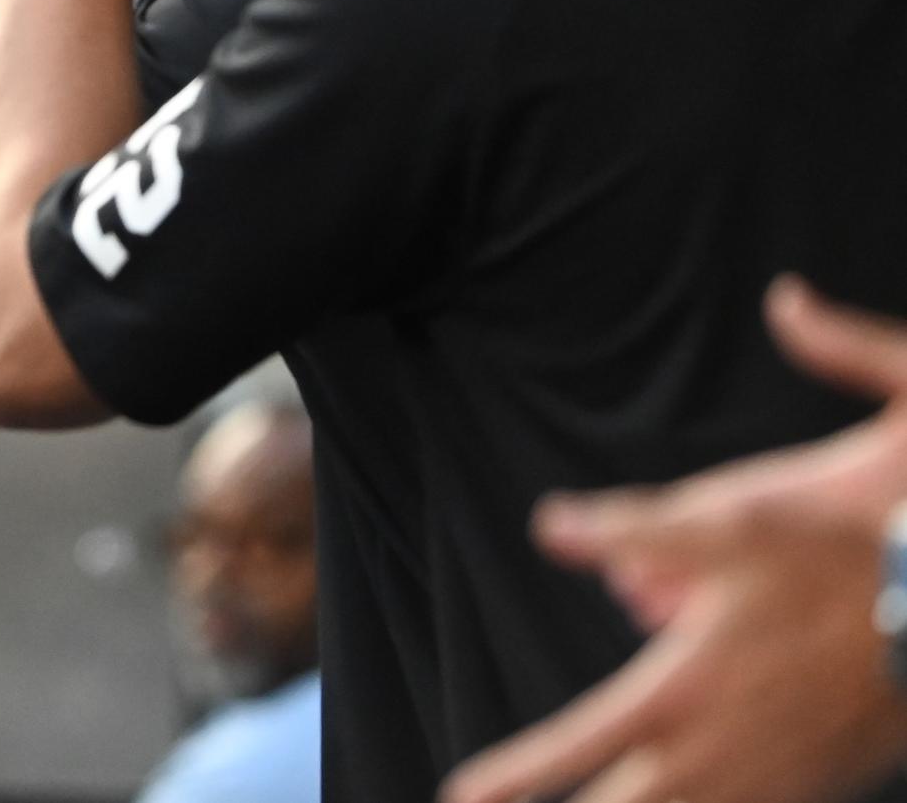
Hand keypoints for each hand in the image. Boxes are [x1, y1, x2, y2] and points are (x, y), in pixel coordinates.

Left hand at [445, 279, 906, 802]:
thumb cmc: (837, 570)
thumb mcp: (732, 530)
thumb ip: (631, 528)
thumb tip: (551, 524)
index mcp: (679, 694)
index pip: (574, 748)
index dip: (514, 778)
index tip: (462, 796)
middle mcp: (715, 753)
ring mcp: (765, 780)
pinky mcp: (806, 788)